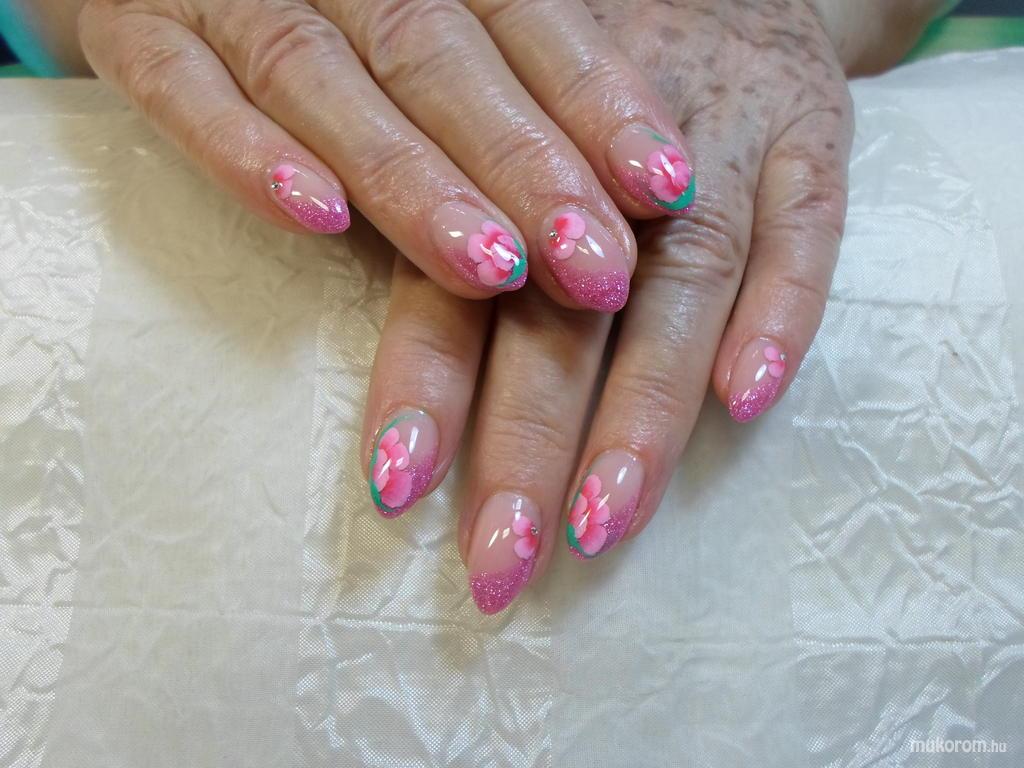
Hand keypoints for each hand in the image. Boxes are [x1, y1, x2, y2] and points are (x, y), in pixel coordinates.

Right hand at [76, 0, 697, 311]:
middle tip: (594, 265)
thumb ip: (512, 77)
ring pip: (329, 80)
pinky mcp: (141, 32)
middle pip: (440, 59)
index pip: (526, 20)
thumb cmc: (330, 3)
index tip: (665, 189)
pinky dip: (248, 151)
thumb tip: (644, 187)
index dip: (597, 101)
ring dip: (414, 179)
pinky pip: (185, 92)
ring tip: (491, 269)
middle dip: (523, 165)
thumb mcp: (430, 20)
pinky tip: (316, 217)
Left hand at [361, 0, 935, 612]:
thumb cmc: (572, 94)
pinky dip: (784, 312)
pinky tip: (749, 398)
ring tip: (605, 520)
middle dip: (526, 437)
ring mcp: (719, 137)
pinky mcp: (811, 135)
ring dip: (645, 403)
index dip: (426, 383)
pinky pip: (810, 226)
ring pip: (684, 277)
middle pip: (562, 303)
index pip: (455, 279)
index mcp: (503, 151)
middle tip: (500, 558)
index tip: (396, 490)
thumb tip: (402, 389)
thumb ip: (448, 236)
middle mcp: (601, 149)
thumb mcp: (496, 135)